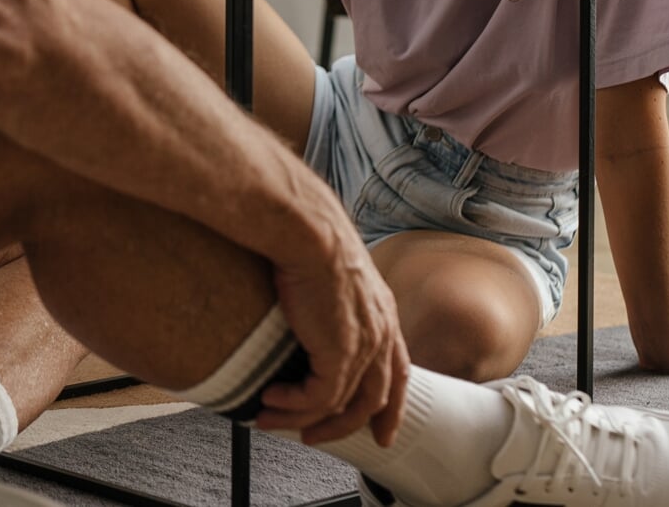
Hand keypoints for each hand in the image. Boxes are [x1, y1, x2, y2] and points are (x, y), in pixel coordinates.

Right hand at [254, 203, 409, 447]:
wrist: (306, 231)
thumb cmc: (310, 238)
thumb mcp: (331, 271)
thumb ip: (328, 297)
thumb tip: (304, 306)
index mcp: (383, 312)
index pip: (398, 371)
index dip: (391, 405)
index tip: (382, 431)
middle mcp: (381, 332)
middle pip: (377, 399)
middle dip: (348, 427)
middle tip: (316, 438)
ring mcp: (364, 346)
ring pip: (342, 405)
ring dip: (304, 418)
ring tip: (273, 419)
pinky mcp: (340, 354)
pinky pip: (318, 398)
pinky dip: (293, 405)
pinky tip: (270, 399)